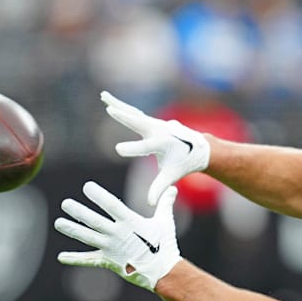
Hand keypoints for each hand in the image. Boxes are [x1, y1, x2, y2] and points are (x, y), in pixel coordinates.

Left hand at [55, 181, 181, 290]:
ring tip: (58, 223)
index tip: (87, 186)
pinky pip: (89, 260)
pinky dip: (75, 259)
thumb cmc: (164, 244)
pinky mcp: (108, 261)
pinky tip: (61, 257)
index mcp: (130, 222)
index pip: (111, 205)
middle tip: (65, 203)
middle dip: (78, 212)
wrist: (162, 271)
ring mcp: (111, 248)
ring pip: (87, 238)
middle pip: (94, 221)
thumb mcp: (165, 221)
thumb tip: (173, 187)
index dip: (98, 195)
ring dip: (72, 230)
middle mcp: (117, 234)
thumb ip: (165, 203)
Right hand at [101, 91, 210, 205]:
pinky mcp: (151, 121)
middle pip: (138, 122)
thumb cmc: (183, 163)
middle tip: (110, 109)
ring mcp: (155, 123)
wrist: (198, 148)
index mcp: (163, 144)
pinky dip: (122, 107)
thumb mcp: (171, 175)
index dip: (132, 149)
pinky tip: (109, 100)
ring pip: (134, 113)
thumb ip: (160, 188)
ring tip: (103, 96)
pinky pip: (134, 113)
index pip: (145, 147)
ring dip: (118, 104)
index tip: (118, 149)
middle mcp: (159, 130)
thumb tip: (150, 204)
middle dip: (125, 117)